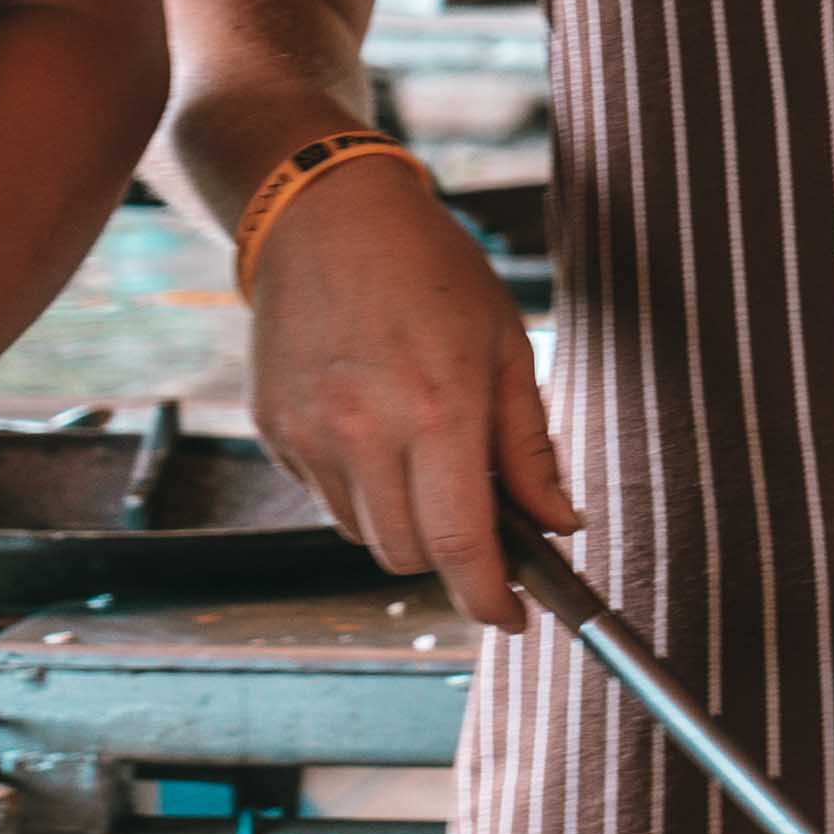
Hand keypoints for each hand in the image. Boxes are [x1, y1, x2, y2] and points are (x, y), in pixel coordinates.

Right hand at [241, 151, 572, 626]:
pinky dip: (359, 488)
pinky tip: (374, 426)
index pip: (460, 545)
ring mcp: (309, 434)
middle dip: (450, 555)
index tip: (512, 618)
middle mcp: (363, 432)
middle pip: (408, 554)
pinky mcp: (273, 430)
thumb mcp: (505, 346)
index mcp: (436, 410)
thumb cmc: (431, 272)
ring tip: (422, 450)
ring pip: (364, 534)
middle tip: (479, 514)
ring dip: (404, 520)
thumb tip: (561, 525)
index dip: (489, 598)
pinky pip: (325, 496)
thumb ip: (529, 447)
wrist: (324, 216)